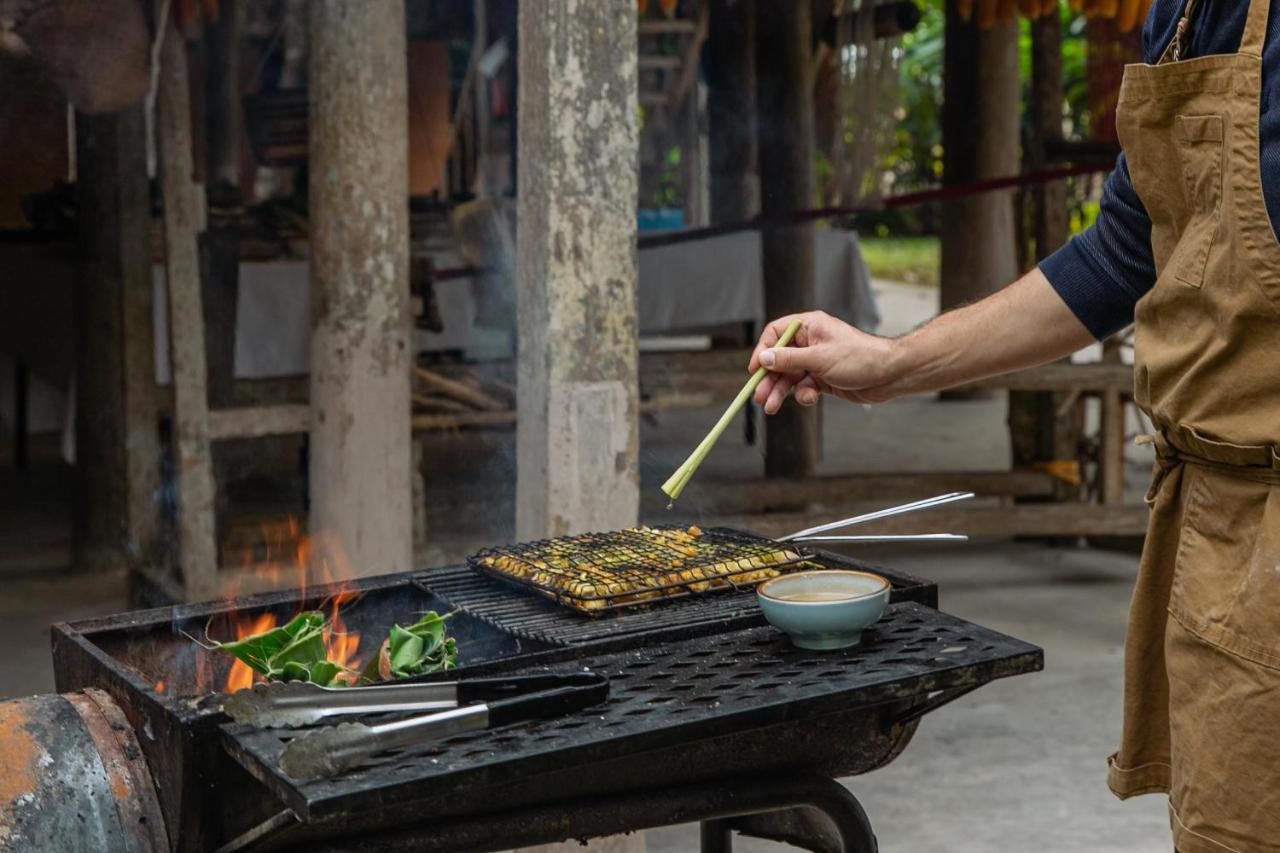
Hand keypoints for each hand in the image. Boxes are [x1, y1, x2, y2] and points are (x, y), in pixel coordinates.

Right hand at [748, 311, 899, 413]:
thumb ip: (789, 359)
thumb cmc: (860, 358)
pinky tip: (808, 399)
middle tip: (759, 397)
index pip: (776, 334)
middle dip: (769, 379)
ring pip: (790, 377)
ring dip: (780, 391)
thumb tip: (764, 358)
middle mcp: (811, 342)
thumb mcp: (820, 358)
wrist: (889, 375)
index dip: (763, 351)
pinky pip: (803, 387)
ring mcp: (817, 361)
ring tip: (770, 407)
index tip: (755, 369)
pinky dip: (802, 395)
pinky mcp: (823, 378)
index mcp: (809, 327)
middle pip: (780, 359)